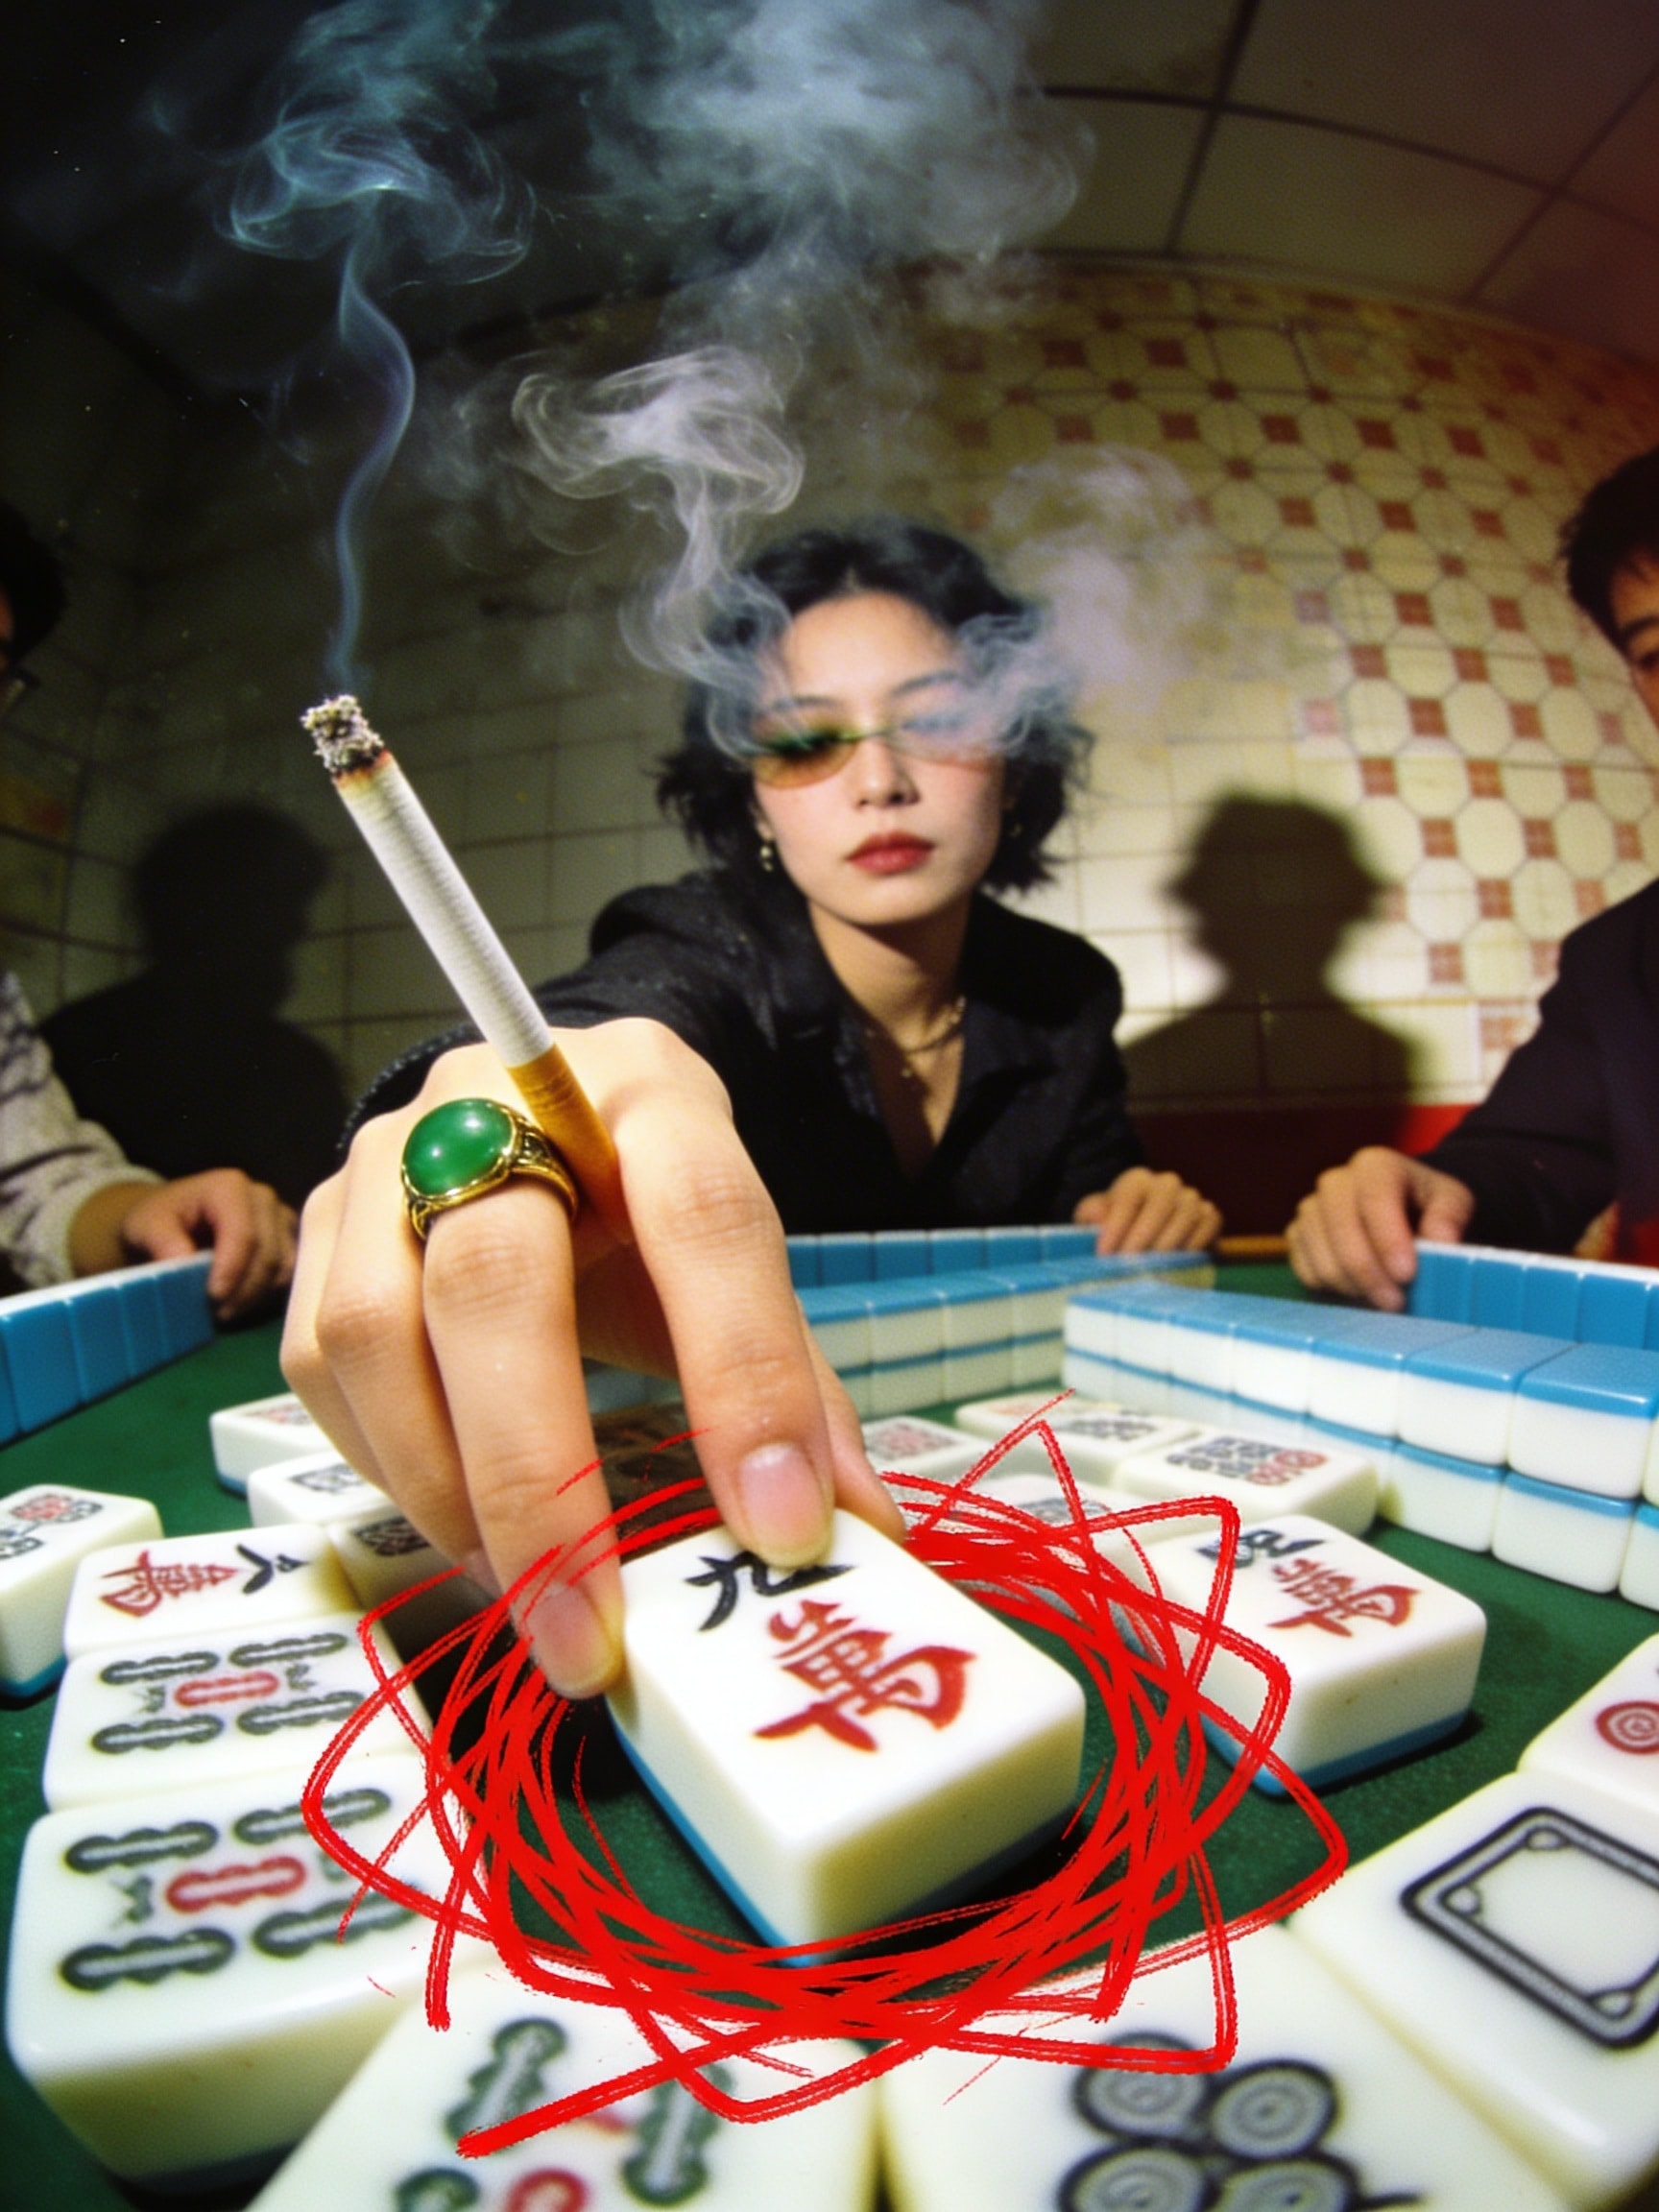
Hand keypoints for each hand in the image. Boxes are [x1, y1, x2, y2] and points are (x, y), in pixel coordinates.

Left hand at [70, 1171, 296, 1319]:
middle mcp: (263, 1197)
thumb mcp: (145, 1225)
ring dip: (258, 1295)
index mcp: (229, 1187)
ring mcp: (280, 1217)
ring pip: (285, 1266)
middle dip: (245, 1290)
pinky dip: (269, 1292)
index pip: (244, 1235)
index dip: (233, 1270)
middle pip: (269, 1254)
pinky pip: (291, 1271)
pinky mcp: (288, 1236)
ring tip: (227, 1309)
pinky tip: (243, 1299)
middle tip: (218, 1313)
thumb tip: (184, 1262)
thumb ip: (162, 1241)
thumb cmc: (159, 1219)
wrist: (172, 1216)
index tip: (213, 1298)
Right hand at [281, 1025, 900, 1699]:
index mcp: (650, 1091)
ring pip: (376, 1330)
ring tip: (523, 1594)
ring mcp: (386, 1153)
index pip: (703, 1219)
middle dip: (544, 1477)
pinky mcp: (320, 1217)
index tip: (781, 1530)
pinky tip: (460, 1528)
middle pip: (496, 1279)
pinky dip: (386, 1469)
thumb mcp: (734, 1272)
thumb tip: (857, 1536)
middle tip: (591, 1629)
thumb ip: (796, 1390)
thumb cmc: (646, 1213)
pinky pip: (320, 1362)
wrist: (534, 1119)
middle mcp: (500, 1099)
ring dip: (446, 1489)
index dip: (744, 1375)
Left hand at [1073, 1167, 1221, 1254]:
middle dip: (1143, 1236)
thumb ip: (1091, 1215)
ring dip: (1167, 1244)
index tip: (1105, 1254)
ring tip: (1150, 1268)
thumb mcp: (1093, 1221)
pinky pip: (1207, 1226)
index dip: (1115, 1227)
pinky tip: (1176, 1264)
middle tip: (1129, 1263)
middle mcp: (1167, 1184)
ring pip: (1186, 1214)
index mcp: (1136, 1180)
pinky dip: (1193, 1246)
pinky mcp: (1210, 1216)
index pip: (1127, 1198)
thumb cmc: (1115, 1229)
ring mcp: (1191, 1199)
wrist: (1145, 1242)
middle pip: (1161, 1203)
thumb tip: (1100, 1216)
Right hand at [1285, 1146, 1475, 1309]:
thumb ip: (1449, 1216)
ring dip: (1351, 1285)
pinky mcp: (1296, 1235)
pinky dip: (1331, 1288)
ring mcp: (1311, 1208)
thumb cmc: (1426, 1206)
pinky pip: (1304, 1268)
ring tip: (1381, 1299)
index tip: (1407, 1274)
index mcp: (1375, 1165)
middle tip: (1395, 1302)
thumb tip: (1441, 1240)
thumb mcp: (1452, 1201)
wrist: (1400, 1209)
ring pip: (1320, 1252)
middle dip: (1367, 1270)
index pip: (1374, 1196)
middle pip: (1340, 1225)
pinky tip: (1359, 1291)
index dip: (1387, 1238)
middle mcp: (1335, 1181)